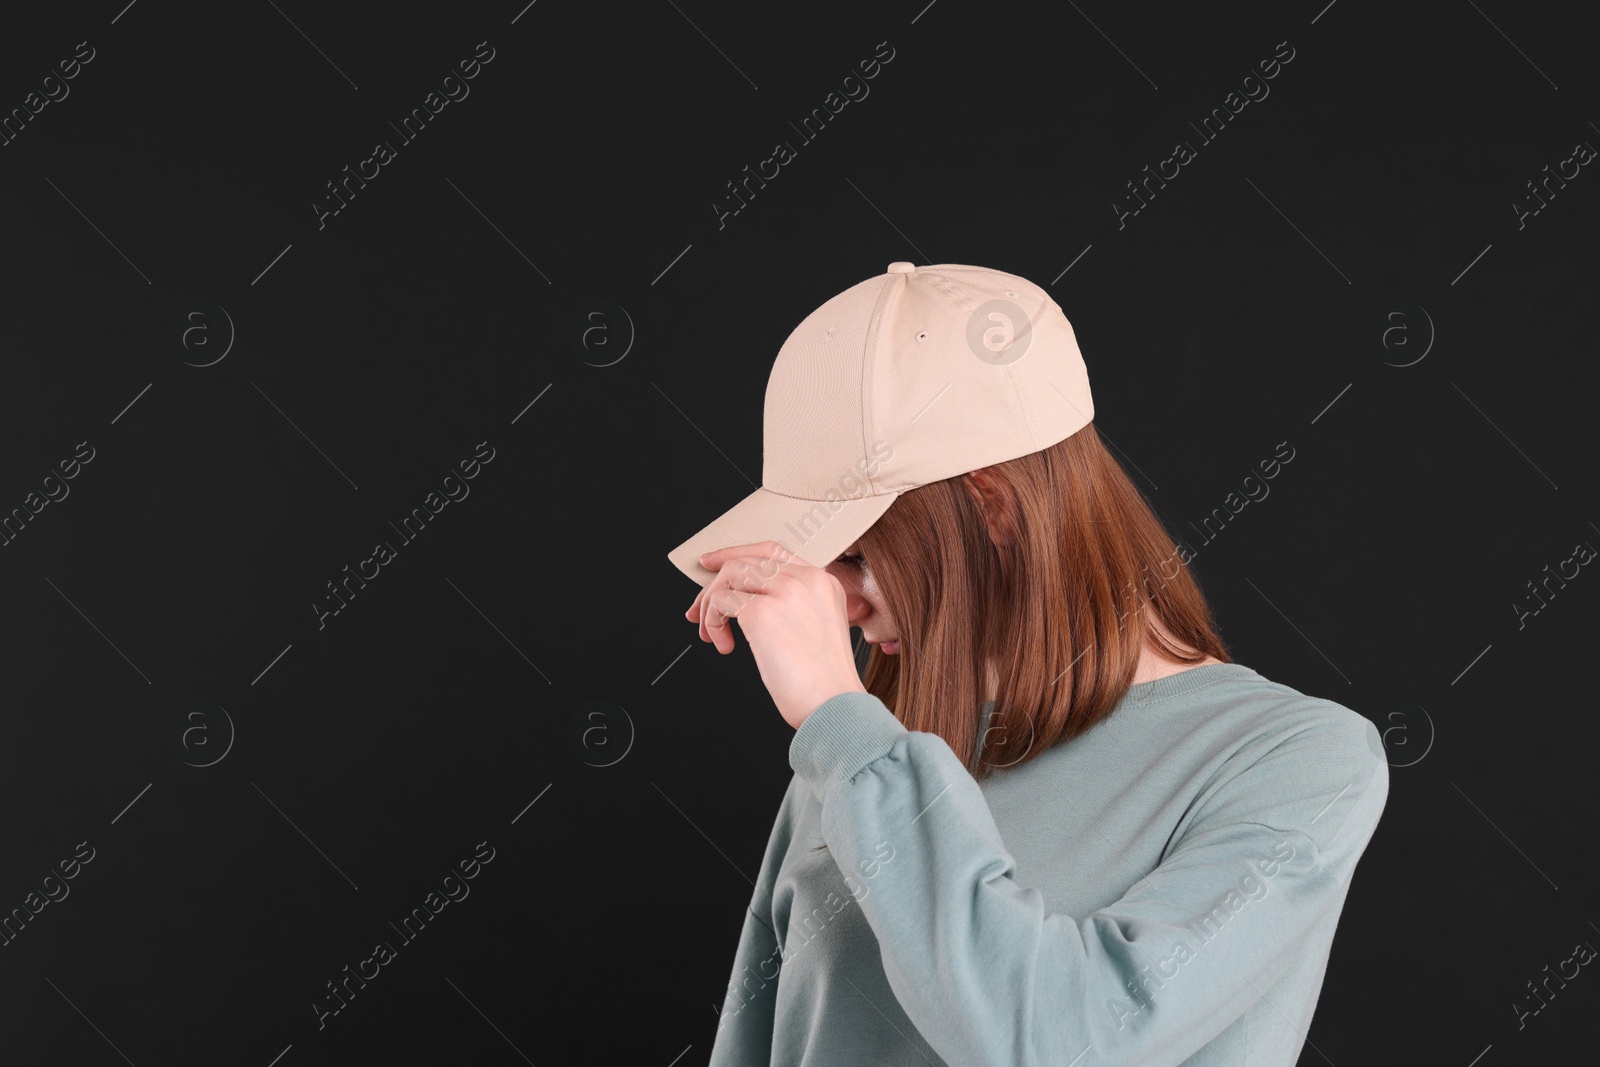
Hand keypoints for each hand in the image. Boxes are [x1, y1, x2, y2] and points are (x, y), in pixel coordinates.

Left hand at [685, 540, 866, 729]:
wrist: (834, 705)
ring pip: (730, 575)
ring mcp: (784, 593)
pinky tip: (724, 646)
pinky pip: (721, 602)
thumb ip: (792, 606)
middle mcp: (805, 580)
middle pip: (745, 561)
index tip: (712, 565)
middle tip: (698, 612)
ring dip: (710, 605)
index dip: (736, 554)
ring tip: (711, 634)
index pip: (773, 551)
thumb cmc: (823, 682)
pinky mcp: (762, 613)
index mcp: (822, 582)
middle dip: (714, 586)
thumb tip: (742, 599)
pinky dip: (713, 623)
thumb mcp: (816, 629)